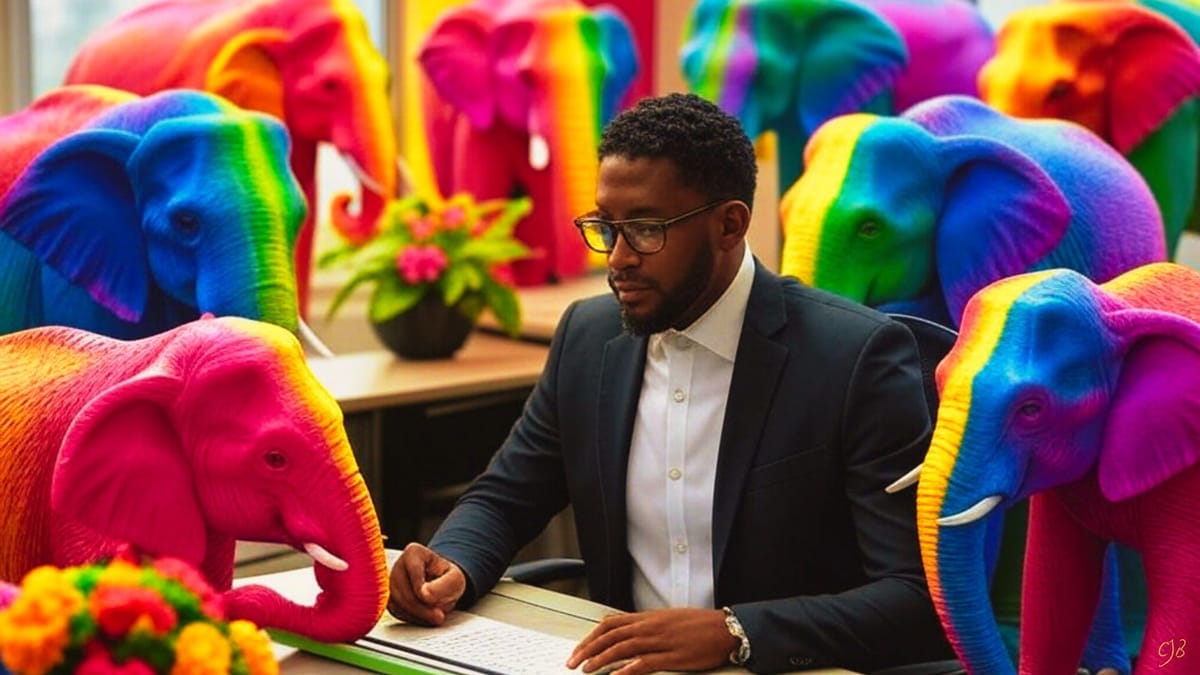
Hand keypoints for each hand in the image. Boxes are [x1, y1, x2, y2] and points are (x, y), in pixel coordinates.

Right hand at [386, 542, 465, 625]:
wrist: (443, 585)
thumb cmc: (448, 578)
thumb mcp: (455, 579)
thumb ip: (444, 585)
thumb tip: (424, 596)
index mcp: (414, 552)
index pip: (413, 569)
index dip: (421, 588)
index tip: (432, 600)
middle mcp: (398, 565)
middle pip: (402, 589)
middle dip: (421, 607)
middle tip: (438, 616)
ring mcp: (392, 582)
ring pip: (397, 603)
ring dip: (417, 614)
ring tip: (435, 616)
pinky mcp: (391, 598)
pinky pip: (397, 611)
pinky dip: (412, 618)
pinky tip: (425, 616)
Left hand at [566, 608, 735, 673]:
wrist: (724, 629)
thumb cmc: (698, 625)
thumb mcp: (666, 618)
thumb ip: (643, 623)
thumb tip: (620, 626)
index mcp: (648, 618)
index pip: (610, 624)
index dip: (591, 636)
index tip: (578, 649)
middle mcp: (650, 627)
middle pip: (611, 636)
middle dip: (589, 649)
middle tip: (573, 662)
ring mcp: (661, 642)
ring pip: (624, 648)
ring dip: (602, 659)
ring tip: (587, 669)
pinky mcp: (673, 657)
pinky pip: (646, 662)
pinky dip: (629, 669)